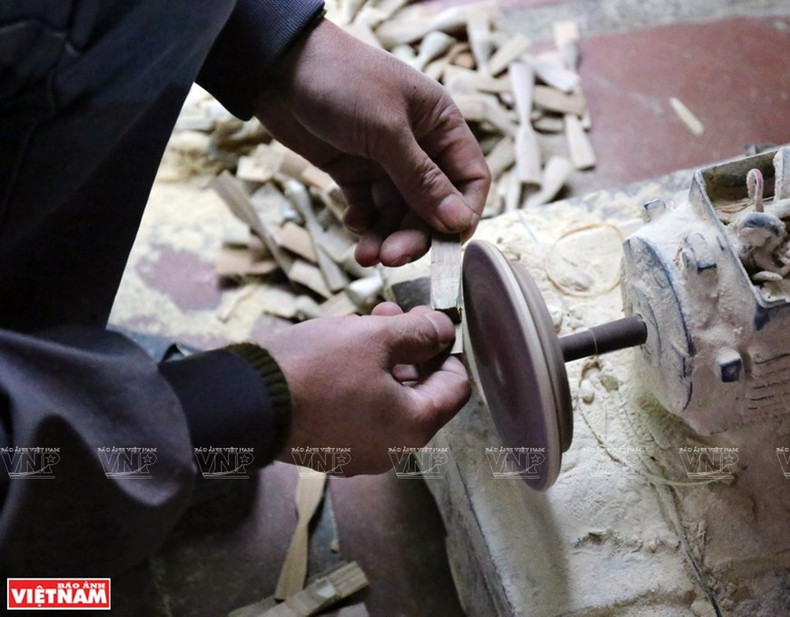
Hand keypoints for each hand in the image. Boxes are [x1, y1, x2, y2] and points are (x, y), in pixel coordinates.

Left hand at [255, 19, 490, 266]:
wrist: (276, 65)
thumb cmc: (342, 80)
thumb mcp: (387, 131)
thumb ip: (422, 179)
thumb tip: (459, 222)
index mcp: (441, 126)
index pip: (470, 180)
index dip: (462, 214)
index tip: (446, 244)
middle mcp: (419, 145)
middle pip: (432, 206)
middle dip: (415, 234)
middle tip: (392, 256)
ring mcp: (384, 160)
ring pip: (398, 213)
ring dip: (385, 236)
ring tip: (365, 255)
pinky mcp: (353, 171)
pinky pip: (368, 209)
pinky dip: (363, 223)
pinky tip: (352, 225)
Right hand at [262, 303, 469, 474]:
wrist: (245, 403)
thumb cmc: (317, 369)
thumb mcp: (373, 338)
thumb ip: (419, 333)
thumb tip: (444, 330)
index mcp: (414, 427)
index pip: (456, 385)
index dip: (446, 348)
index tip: (429, 321)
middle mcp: (394, 449)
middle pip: (421, 391)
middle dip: (411, 348)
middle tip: (392, 313)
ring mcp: (360, 452)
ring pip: (389, 398)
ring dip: (385, 359)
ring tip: (364, 323)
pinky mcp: (331, 448)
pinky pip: (361, 411)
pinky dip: (361, 382)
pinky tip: (342, 353)